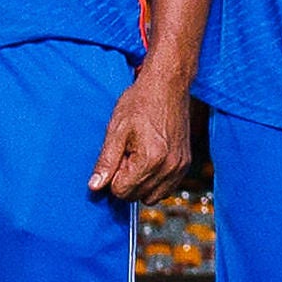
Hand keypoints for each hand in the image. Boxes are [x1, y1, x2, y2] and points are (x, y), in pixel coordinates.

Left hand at [85, 70, 201, 207]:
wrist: (168, 85)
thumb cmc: (140, 103)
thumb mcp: (116, 130)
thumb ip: (106, 161)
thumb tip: (95, 187)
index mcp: (150, 160)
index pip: (121, 191)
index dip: (113, 175)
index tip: (118, 154)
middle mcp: (169, 167)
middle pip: (136, 196)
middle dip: (126, 180)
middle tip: (128, 153)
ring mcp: (180, 167)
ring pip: (152, 197)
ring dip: (141, 183)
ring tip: (139, 157)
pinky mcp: (186, 164)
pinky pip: (166, 189)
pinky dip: (155, 181)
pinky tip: (150, 160)